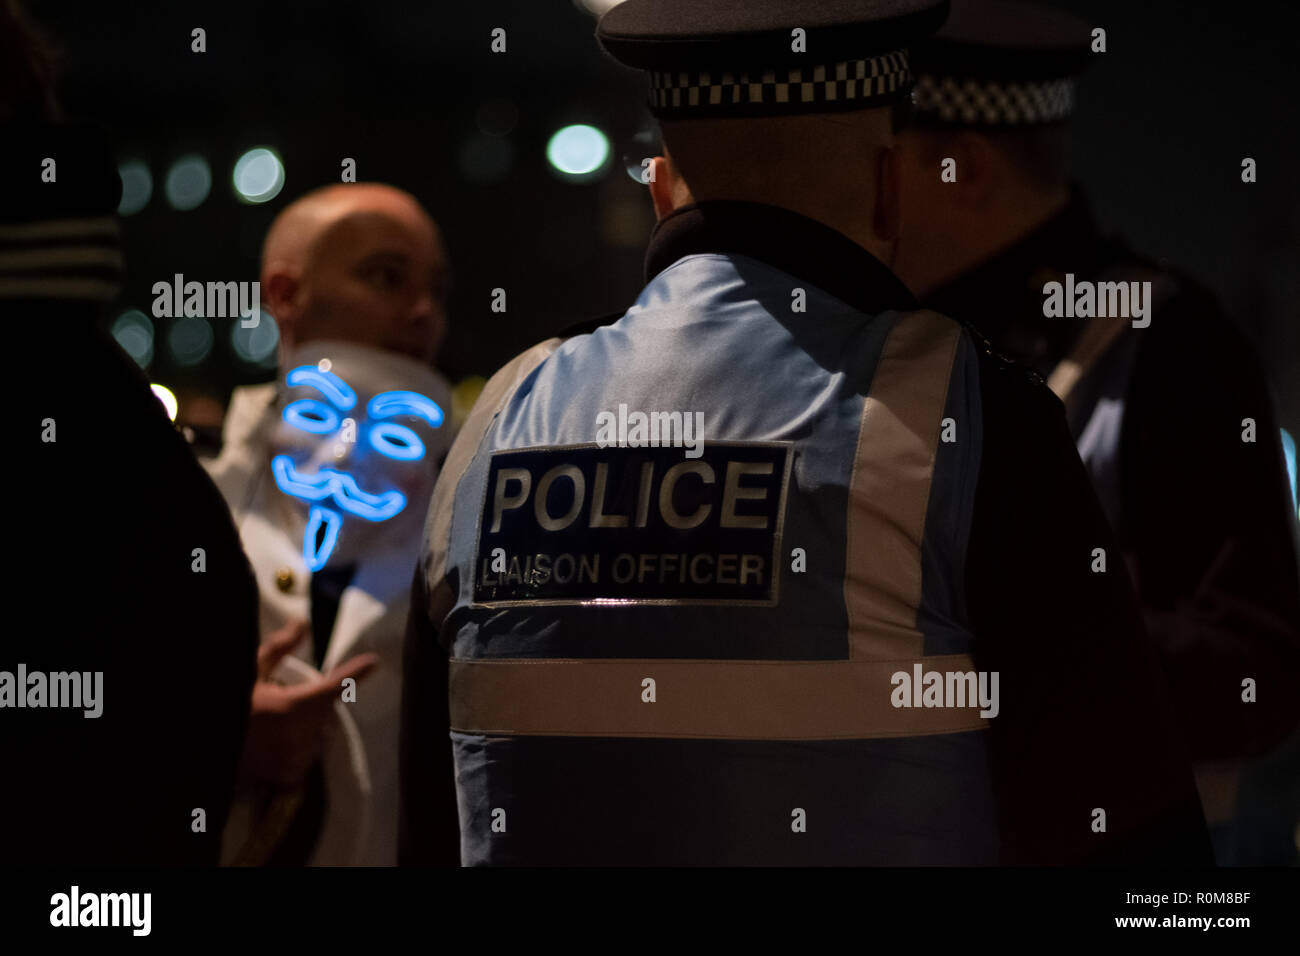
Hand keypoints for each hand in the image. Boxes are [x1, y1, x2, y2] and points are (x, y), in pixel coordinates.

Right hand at [238, 619, 378, 788]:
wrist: (204, 746)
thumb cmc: (228, 704)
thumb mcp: (250, 672)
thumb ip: (280, 648)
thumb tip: (303, 622)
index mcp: (291, 705)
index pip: (333, 687)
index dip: (354, 673)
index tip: (374, 662)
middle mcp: (299, 733)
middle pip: (325, 711)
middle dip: (313, 702)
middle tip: (282, 700)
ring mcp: (295, 756)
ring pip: (318, 734)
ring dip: (306, 726)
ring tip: (275, 723)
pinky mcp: (290, 774)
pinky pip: (307, 755)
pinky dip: (298, 747)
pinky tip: (275, 742)